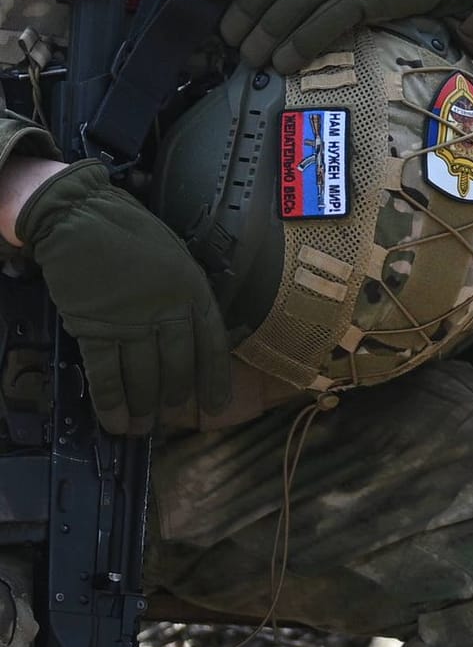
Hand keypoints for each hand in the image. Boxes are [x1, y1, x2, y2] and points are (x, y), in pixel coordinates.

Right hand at [17, 161, 229, 433]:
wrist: (80, 219)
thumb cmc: (130, 234)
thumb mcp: (176, 258)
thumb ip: (185, 294)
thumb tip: (191, 332)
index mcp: (194, 290)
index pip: (212, 344)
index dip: (215, 380)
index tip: (216, 406)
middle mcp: (167, 310)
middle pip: (178, 365)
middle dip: (176, 397)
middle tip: (173, 419)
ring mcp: (131, 321)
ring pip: (143, 375)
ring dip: (143, 405)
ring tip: (142, 427)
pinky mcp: (94, 328)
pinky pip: (105, 373)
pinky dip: (110, 400)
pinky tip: (114, 420)